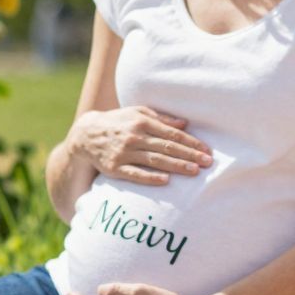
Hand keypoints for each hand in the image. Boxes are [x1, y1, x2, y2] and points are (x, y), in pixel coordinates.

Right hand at [67, 106, 212, 185]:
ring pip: (154, 161)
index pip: (172, 133)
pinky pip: (135, 174)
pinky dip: (150, 178)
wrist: (86, 135)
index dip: (191, 142)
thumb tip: (185, 123)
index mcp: (142, 121)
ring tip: (194, 172)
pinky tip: (166, 181)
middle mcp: (134, 137)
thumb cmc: (118, 122)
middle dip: (189, 155)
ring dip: (176, 166)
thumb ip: (161, 118)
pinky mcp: (114, 168)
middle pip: (167, 147)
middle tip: (207, 163)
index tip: (206, 150)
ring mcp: (124, 153)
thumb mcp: (137, 113)